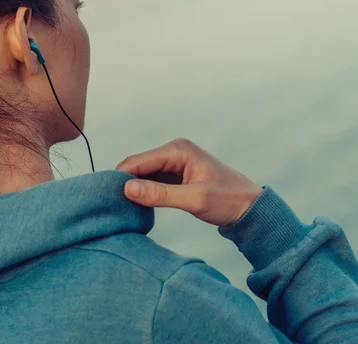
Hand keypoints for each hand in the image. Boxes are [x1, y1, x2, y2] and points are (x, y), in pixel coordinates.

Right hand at [115, 138, 262, 226]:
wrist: (250, 208)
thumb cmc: (228, 200)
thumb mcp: (194, 199)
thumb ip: (160, 194)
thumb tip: (127, 189)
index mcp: (178, 150)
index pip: (138, 161)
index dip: (121, 177)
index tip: (107, 196)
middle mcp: (174, 151)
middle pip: (138, 166)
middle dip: (126, 183)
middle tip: (113, 204)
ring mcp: (175, 162)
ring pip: (144, 174)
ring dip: (135, 188)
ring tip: (124, 207)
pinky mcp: (176, 174)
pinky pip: (153, 180)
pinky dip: (145, 191)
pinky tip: (139, 205)